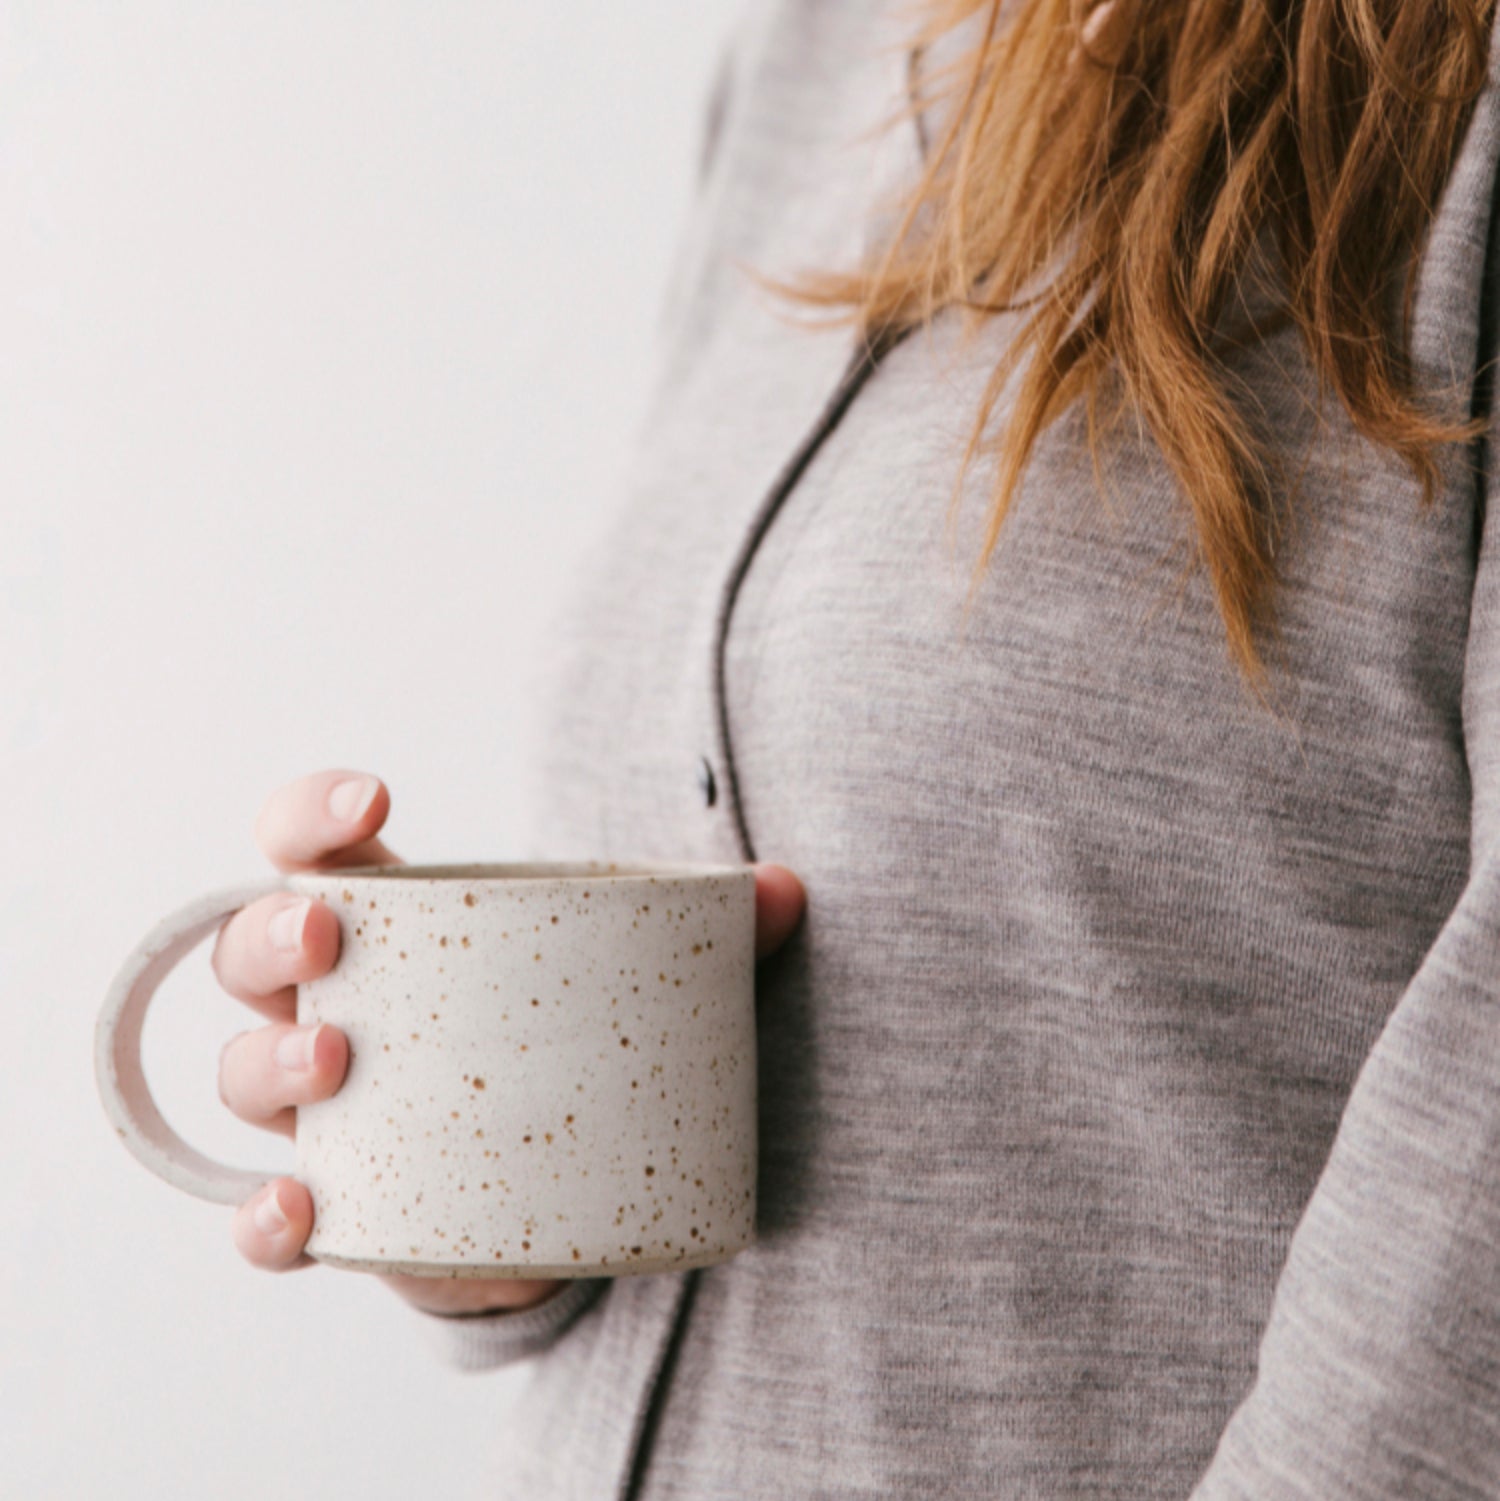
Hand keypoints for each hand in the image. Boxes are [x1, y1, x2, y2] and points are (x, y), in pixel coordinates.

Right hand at [210, 768, 806, 1317]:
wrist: (574, 1190)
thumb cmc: (578, 1046)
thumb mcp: (635, 982)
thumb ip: (714, 936)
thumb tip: (786, 887)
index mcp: (396, 929)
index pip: (314, 846)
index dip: (315, 812)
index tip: (377, 802)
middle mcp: (337, 1008)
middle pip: (254, 951)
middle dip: (273, 932)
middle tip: (328, 933)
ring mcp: (330, 1114)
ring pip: (246, 1075)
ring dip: (270, 1064)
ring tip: (334, 1063)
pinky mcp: (349, 1210)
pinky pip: (266, 1217)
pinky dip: (266, 1217)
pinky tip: (301, 1207)